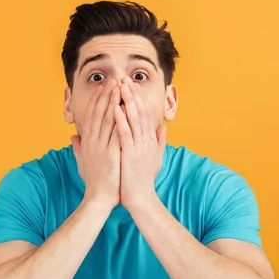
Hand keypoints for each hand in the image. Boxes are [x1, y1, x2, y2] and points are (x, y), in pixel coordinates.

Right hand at [70, 79, 121, 209]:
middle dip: (106, 96)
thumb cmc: (93, 182)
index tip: (104, 87)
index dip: (98, 100)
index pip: (92, 116)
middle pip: (99, 114)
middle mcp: (93, 142)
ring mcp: (101, 148)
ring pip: (108, 120)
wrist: (98, 199)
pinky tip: (125, 108)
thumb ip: (78, 148)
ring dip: (113, 102)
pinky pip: (116, 134)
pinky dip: (120, 120)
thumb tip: (73, 136)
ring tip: (119, 88)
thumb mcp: (82, 162)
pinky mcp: (111, 155)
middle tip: (113, 80)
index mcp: (88, 142)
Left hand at [114, 77, 165, 209]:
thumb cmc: (144, 180)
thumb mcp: (155, 158)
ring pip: (134, 119)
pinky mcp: (131, 154)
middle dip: (132, 95)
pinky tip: (116, 108)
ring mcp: (139, 147)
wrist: (141, 198)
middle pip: (140, 112)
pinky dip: (121, 120)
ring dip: (127, 102)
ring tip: (120, 87)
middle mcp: (146, 141)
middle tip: (125, 79)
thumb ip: (159, 142)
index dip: (138, 99)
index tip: (131, 86)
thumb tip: (163, 128)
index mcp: (150, 140)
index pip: (145, 114)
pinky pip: (126, 134)